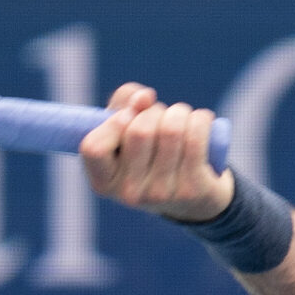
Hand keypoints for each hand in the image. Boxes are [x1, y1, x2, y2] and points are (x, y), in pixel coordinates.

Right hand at [80, 82, 232, 221]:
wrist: (194, 196)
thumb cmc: (152, 153)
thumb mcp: (127, 129)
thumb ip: (124, 102)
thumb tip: (144, 98)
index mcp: (103, 182)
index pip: (93, 148)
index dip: (113, 123)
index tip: (128, 116)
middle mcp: (129, 194)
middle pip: (139, 131)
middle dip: (154, 110)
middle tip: (161, 116)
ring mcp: (161, 195)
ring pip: (171, 130)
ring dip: (179, 112)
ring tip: (182, 117)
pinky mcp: (192, 190)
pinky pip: (196, 138)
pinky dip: (200, 118)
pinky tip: (201, 120)